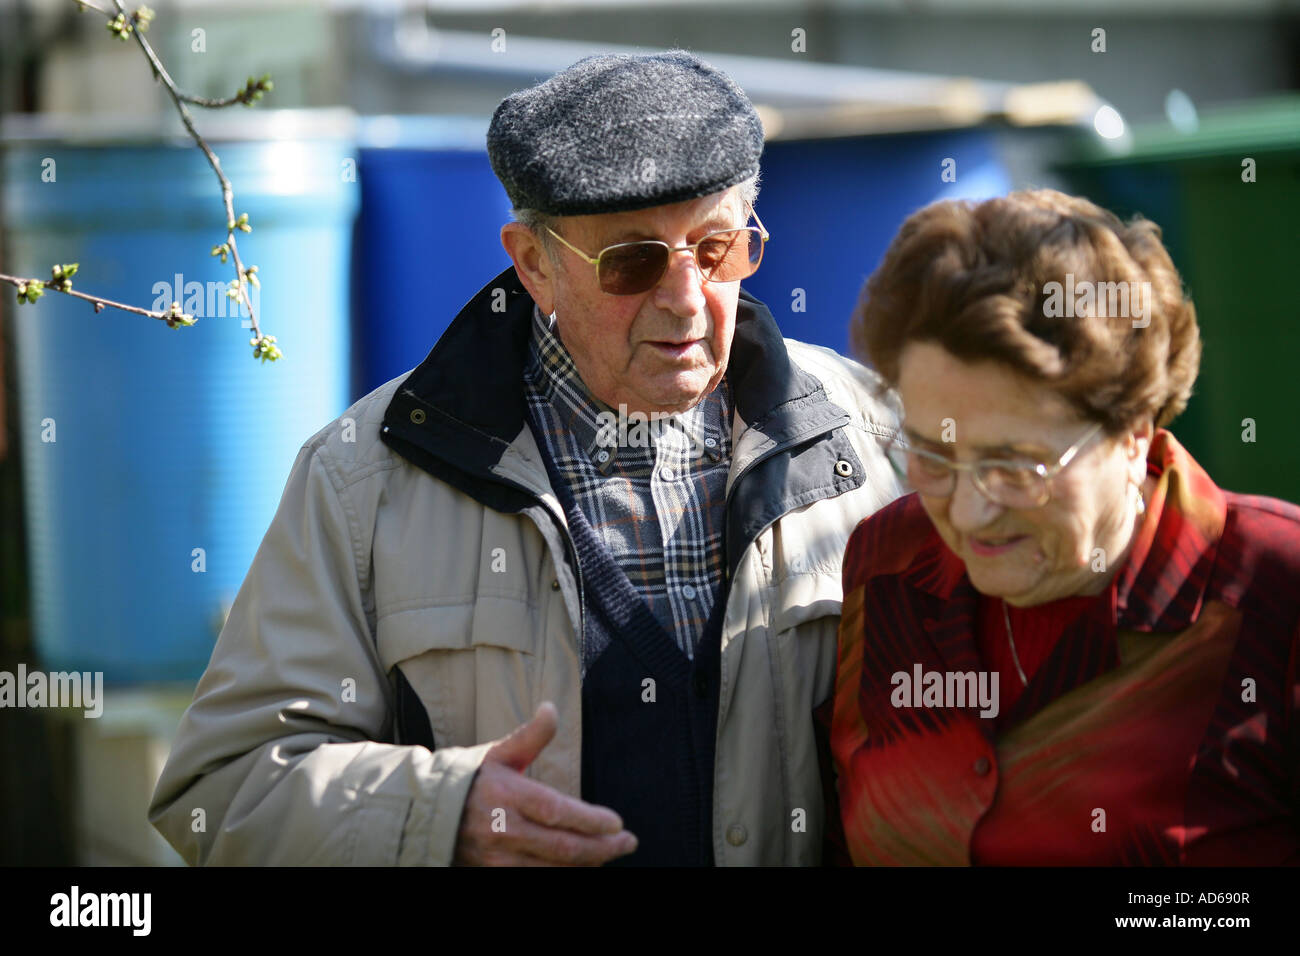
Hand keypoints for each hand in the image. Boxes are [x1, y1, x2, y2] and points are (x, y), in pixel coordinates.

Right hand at [452, 701, 637, 865]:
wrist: (425, 813)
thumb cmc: (469, 779)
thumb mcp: (498, 753)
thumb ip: (530, 735)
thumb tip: (551, 708)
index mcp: (507, 795)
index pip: (557, 811)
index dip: (590, 820)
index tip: (618, 822)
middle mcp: (503, 829)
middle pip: (562, 847)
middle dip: (602, 847)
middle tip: (628, 842)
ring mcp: (497, 858)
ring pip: (552, 869)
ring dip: (587, 864)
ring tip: (610, 853)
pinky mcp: (492, 874)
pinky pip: (535, 880)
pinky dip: (563, 875)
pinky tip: (583, 867)